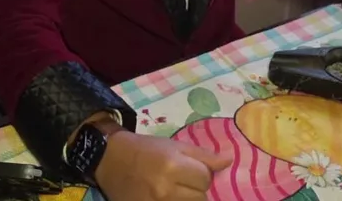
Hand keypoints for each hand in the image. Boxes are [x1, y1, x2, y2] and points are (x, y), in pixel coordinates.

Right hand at [95, 131, 230, 200]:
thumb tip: (230, 161)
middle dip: (197, 189)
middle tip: (184, 180)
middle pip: (200, 197)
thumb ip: (204, 155)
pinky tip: (170, 196)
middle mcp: (165, 189)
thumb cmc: (146, 149)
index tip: (194, 169)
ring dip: (187, 199)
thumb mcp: (174, 145)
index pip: (205, 178)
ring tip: (177, 190)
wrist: (111, 159)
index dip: (203, 173)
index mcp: (173, 166)